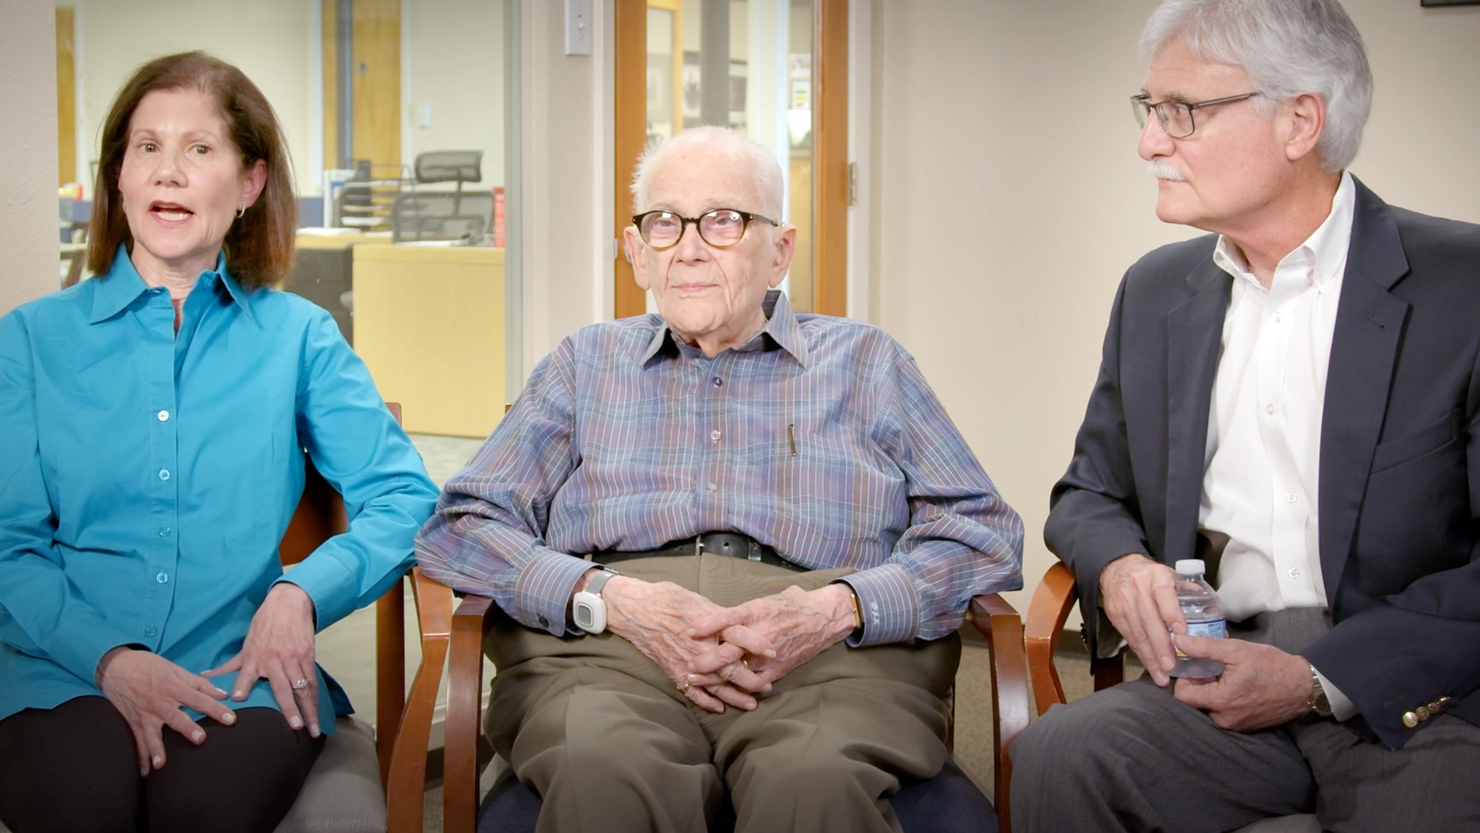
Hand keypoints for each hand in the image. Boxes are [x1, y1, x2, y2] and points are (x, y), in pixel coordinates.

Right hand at [95, 647, 234, 775]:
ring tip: (162, 765)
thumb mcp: (175, 669)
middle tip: (201, 739)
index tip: (231, 719)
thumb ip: (200, 683)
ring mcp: (144, 714)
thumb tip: (223, 694)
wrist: (116, 666)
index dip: (215, 708)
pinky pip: (136, 742)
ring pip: (152, 734)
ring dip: (157, 749)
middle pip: (176, 717)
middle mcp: (158, 702)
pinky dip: (140, 758)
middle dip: (188, 728)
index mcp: (172, 686)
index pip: (198, 699)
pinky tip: (144, 773)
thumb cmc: (149, 666)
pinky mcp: (132, 723)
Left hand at [204, 582, 319, 735]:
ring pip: (302, 688)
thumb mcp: (246, 643)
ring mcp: (293, 658)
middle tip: (294, 727)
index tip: (239, 698)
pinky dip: (314, 697)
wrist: (289, 603)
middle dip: (290, 708)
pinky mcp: (307, 655)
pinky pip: (312, 680)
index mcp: (255, 656)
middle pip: (283, 688)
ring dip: (308, 709)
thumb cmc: (265, 623)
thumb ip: (231, 665)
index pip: (246, 673)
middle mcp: (275, 659)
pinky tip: (316, 710)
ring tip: (312, 728)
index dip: (242, 684)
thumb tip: (207, 677)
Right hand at [600, 575, 776, 713]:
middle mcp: (701, 647)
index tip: (772, 651)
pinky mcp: (675, 671)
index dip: (757, 644)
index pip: (740, 636)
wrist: (636, 610)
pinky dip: (706, 702)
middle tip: (767, 686)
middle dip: (752, 680)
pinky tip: (718, 708)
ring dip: (734, 696)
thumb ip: (719, 616)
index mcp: (709, 626)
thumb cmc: (667, 599)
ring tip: (750, 704)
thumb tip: (738, 623)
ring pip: (716, 685)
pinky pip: (693, 692)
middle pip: (732, 668)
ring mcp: (687, 662)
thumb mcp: (698, 600)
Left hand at [685, 584, 856, 690]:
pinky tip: (723, 691)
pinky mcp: (778, 668)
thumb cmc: (793, 605)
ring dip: (715, 677)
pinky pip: (754, 682)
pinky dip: (737, 687)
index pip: (728, 618)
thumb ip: (742, 612)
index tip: (689, 631)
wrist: (823, 618)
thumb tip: (716, 617)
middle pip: (729, 650)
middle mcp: (762, 633)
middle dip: (706, 661)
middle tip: (689, 665)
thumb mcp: (765, 600)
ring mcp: (770, 654)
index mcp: (757, 612)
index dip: (707, 626)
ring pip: (738, 671)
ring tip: (697, 680)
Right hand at [1099, 553, 1182, 685]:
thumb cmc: (1153, 577)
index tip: (1182, 633)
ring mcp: (1124, 602)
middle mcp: (1138, 589)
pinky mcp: (1115, 614)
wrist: (1119, 570)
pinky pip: (1129, 638)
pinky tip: (1150, 666)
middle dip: (1161, 646)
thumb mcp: (1171, 576)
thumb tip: (1211, 617)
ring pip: (1137, 633)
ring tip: (1162, 675)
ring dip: (1150, 657)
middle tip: (1171, 667)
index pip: (1164, 595)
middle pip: (1149, 620)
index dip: (1172, 614)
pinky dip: (1141, 654)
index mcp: (1157, 577)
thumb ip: (1189, 593)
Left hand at [1172, 634, 1313, 731]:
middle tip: (1214, 667)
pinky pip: (1223, 712)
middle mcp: (1225, 719)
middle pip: (1195, 701)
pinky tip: (1237, 684)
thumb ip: (1204, 647)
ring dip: (1213, 690)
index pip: (1182, 695)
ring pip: (1209, 707)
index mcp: (1221, 702)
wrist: (1304, 686)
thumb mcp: (1236, 650)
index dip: (1185, 677)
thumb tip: (1178, 641)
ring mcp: (1236, 726)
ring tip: (1228, 674)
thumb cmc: (1271, 666)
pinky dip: (1224, 699)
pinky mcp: (1245, 727)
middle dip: (1200, 683)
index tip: (1197, 664)